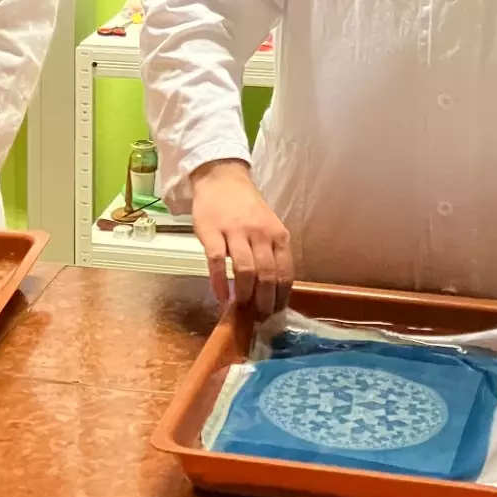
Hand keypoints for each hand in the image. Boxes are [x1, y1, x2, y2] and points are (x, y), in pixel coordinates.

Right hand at [190, 159, 293, 317]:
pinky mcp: (212, 232)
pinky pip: (217, 262)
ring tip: (242, 308)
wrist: (222, 178)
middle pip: (267, 275)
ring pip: (245, 271)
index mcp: (278, 234)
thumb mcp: (268, 226)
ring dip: (244, 295)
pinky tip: (220, 296)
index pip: (285, 272)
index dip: (281, 296)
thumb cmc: (246, 207)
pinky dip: (219, 283)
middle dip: (265, 301)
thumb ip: (272, 252)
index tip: (276, 312)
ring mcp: (235, 232)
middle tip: (259, 317)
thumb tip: (274, 290)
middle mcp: (260, 233)